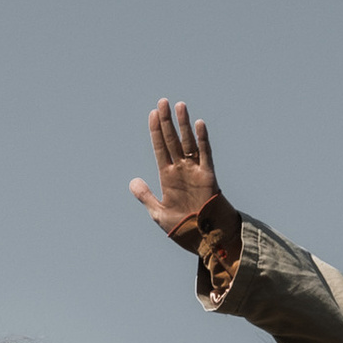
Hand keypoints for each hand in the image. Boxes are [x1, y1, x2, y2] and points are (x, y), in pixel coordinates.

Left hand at [130, 99, 223, 246]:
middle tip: (163, 101)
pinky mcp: (209, 177)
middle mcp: (181, 170)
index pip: (160, 148)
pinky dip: (202, 140)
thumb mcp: (158, 213)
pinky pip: (205, 155)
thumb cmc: (183, 228)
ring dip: (183, 125)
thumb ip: (145, 196)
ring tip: (179, 106)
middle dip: (167, 121)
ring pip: (188, 143)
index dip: (156, 131)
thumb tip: (133, 181)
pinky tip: (198, 124)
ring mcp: (195, 172)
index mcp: (167, 177)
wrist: (205, 241)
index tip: (153, 113)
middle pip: (172, 140)